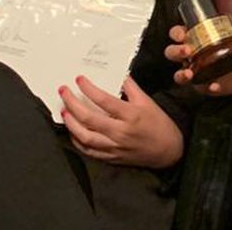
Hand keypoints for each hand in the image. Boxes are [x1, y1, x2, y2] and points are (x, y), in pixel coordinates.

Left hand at [60, 75, 182, 168]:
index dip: (89, 89)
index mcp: (131, 115)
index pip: (104, 100)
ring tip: (64, 110)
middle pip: (89, 118)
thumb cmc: (159, 124)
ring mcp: (114, 147)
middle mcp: (120, 132)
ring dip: (71, 123)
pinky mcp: (111, 157)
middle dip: (73, 103)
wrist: (168, 151)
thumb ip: (131, 87)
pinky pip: (89, 150)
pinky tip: (72, 130)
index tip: (79, 79)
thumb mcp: (147, 102)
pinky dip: (77, 140)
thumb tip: (117, 74)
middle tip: (63, 92)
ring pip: (85, 137)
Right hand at [166, 22, 231, 94]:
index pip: (178, 33)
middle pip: (172, 52)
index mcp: (195, 39)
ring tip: (189, 73)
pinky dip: (207, 87)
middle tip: (186, 51)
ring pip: (178, 74)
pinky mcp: (203, 86)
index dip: (176, 33)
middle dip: (176, 51)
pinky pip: (201, 88)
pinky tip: (214, 85)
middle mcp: (191, 56)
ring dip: (181, 73)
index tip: (182, 34)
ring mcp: (195, 71)